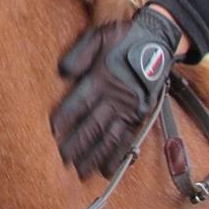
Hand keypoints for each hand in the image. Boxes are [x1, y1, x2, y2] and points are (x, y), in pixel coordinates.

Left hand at [49, 5, 181, 179]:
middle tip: (62, 161)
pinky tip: (108, 170)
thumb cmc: (122, 37)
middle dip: (76, 144)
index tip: (51, 132)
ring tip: (81, 172)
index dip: (65, 119)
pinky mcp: (141, 115)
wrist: (157, 39)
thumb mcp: (98, 36)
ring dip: (95, 156)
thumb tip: (63, 73)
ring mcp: (130, 108)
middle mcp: (116, 97)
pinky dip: (118, 157)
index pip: (78, 103)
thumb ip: (79, 54)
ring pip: (110, 137)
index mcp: (102, 78)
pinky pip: (129, 140)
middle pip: (92, 125)